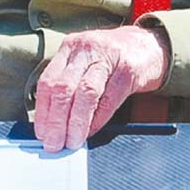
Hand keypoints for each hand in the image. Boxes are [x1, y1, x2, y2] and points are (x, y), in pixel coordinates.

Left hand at [34, 25, 170, 151]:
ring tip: (72, 141)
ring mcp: (108, 57)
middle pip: (63, 87)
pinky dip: (98, 119)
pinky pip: (109, 99)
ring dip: (76, 122)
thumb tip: (53, 124)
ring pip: (85, 93)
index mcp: (70, 47)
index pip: (47, 81)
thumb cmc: (112, 58)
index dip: (42, 111)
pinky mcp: (128, 70)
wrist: (148, 46)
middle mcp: (86, 49)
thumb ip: (69, 85)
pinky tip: (91, 131)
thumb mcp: (85, 62)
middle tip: (53, 143)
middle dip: (56, 121)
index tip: (41, 133)